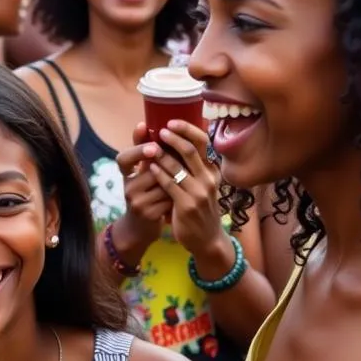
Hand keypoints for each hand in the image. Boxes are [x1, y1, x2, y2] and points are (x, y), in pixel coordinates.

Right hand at [114, 122, 174, 253]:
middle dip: (170, 165)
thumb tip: (144, 123)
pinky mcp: (147, 214)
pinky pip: (169, 198)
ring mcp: (136, 202)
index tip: (153, 146)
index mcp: (125, 174)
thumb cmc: (145, 193)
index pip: (123, 158)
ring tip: (185, 179)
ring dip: (177, 180)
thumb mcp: (141, 173)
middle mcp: (127, 187)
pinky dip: (178, 194)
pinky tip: (182, 195)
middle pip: (153, 170)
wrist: (140, 227)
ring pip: (164, 183)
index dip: (137, 150)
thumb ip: (144, 151)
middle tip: (183, 160)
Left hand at [146, 120, 223, 256]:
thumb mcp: (202, 186)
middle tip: (159, 131)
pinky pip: (169, 185)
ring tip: (149, 147)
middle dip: (172, 138)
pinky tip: (150, 168)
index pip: (203, 142)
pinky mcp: (187, 205)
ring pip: (177, 167)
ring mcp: (199, 192)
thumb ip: (192, 167)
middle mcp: (208, 179)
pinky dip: (159, 174)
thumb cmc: (200, 209)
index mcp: (211, 171)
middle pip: (190, 150)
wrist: (206, 239)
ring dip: (161, 155)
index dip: (187, 129)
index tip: (171, 122)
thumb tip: (176, 143)